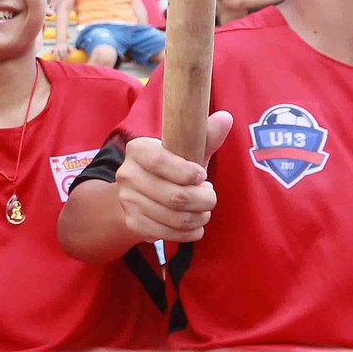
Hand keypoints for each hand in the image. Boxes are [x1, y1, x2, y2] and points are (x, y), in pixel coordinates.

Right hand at [111, 110, 233, 244]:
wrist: (140, 194)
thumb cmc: (170, 168)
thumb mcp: (185, 150)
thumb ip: (205, 136)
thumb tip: (226, 118)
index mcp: (138, 149)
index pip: (159, 161)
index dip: (186, 172)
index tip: (203, 176)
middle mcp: (126, 174)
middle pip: (175, 196)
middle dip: (203, 200)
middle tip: (210, 196)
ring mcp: (128, 201)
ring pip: (176, 218)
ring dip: (199, 217)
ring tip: (204, 210)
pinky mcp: (133, 223)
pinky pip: (169, 234)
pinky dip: (190, 232)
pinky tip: (194, 225)